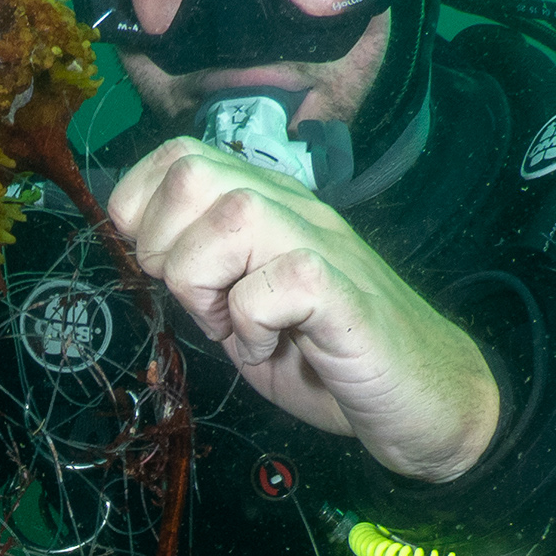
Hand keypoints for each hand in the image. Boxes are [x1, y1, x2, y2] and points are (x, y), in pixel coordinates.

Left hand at [106, 138, 503, 483]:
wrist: (418, 398)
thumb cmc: (325, 355)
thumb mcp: (239, 308)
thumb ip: (198, 272)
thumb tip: (136, 252)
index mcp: (263, 204)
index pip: (178, 156)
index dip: (141, 208)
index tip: (158, 269)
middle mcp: (292, 209)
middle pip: (191, 171)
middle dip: (162, 245)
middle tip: (195, 300)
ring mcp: (321, 244)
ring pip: (229, 216)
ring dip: (204, 284)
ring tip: (230, 325)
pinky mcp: (344, 294)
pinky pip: (277, 283)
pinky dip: (253, 324)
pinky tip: (271, 346)